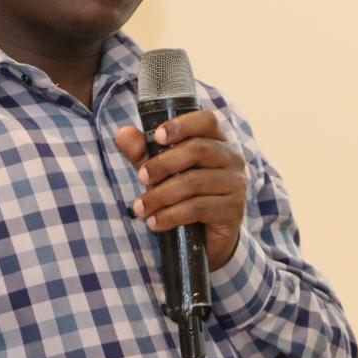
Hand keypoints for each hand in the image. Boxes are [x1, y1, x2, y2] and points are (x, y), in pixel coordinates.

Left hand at [115, 111, 246, 270]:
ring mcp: (235, 184)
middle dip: (162, 164)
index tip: (158, 136)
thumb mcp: (161, 172)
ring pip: (193, 182)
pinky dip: (171, 215)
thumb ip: (143, 152)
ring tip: (140, 209)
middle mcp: (231, 159)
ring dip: (160, 196)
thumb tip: (122, 133)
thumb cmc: (184, 195)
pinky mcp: (232, 210)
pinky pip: (198, 208)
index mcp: (216, 141)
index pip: (206, 120)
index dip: (182, 125)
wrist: (207, 238)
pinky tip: (155, 222)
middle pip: (197, 149)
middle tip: (141, 178)